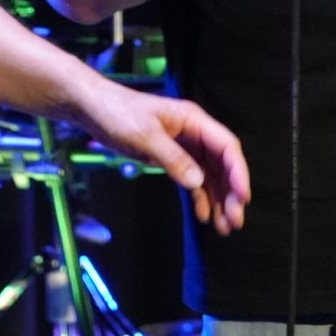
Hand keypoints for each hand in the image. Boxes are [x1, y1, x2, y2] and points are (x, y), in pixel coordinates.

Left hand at [74, 82, 250, 233]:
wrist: (93, 108)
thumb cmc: (119, 114)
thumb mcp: (146, 137)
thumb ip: (173, 158)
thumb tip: (197, 183)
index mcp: (194, 121)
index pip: (227, 147)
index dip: (238, 173)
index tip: (242, 198)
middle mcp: (194, 133)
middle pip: (222, 165)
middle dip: (230, 193)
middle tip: (234, 221)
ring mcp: (184, 145)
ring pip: (210, 175)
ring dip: (218, 199)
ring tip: (224, 227)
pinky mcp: (172, 157)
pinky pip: (193, 178)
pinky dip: (200, 197)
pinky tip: (204, 215)